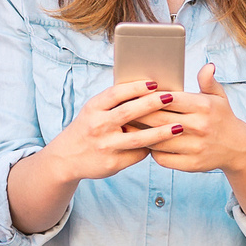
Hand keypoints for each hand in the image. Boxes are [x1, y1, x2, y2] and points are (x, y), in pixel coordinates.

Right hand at [39, 80, 178, 181]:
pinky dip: (151, 148)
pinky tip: (162, 144)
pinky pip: (138, 154)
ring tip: (179, 127)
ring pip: (138, 138)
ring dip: (161, 132)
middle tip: (172, 97)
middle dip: (152, 104)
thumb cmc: (88, 128)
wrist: (66, 158)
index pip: (116, 93)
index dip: (136, 87)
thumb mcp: (93, 111)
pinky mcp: (112, 163)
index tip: (154, 82)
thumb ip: (114, 102)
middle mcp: (98, 126)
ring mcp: (105, 146)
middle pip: (129, 112)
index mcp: (93, 108)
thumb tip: (148, 89)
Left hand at [136, 64, 245, 173]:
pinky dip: (151, 152)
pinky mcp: (192, 164)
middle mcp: (200, 126)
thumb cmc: (221, 117)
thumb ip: (208, 82)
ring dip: (140, 134)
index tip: (133, 94)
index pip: (170, 99)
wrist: (237, 147)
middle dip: (138, 115)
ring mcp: (196, 147)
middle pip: (160, 119)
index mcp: (204, 106)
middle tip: (122, 111)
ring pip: (158, 140)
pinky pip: (163, 158)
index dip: (150, 97)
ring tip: (127, 127)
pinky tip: (144, 144)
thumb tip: (208, 66)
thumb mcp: (219, 97)